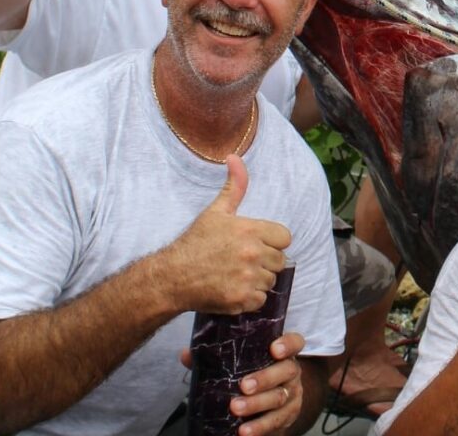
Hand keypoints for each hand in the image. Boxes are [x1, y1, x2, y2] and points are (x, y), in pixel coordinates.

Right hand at [165, 156, 291, 312]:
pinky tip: (235, 290)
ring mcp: (247, 278)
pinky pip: (261, 300)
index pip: (285, 238)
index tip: (259, 244)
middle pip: (280, 261)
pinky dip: (251, 299)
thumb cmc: (195, 242)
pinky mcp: (240, 300)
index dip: (274, 241)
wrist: (172, 277)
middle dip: (266, 261)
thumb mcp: (216, 211)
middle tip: (245, 261)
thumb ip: (234, 186)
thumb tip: (235, 157)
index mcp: (250, 230)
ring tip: (238, 275)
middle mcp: (252, 254)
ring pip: (271, 281)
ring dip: (259, 280)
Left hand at [178, 332, 305, 435]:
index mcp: (283, 353)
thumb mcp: (240, 363)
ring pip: (279, 398)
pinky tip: (243, 431)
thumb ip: (217, 357)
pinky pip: (275, 422)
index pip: (295, 342)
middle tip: (243, 386)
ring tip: (236, 408)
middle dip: (265, 378)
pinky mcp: (288, 416)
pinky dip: (259, 427)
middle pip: (286, 371)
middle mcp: (292, 371)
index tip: (273, 348)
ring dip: (257, 405)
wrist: (272, 402)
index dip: (288, 344)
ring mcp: (292, 394)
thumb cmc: (253, 373)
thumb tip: (186, 354)